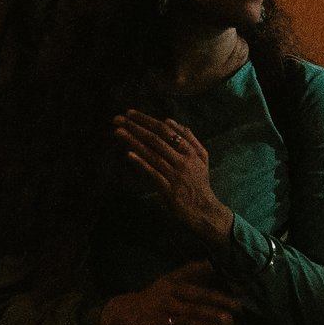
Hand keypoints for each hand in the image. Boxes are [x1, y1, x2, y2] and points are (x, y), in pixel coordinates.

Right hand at [100, 261, 238, 324]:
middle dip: (212, 312)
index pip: (199, 291)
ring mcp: (160, 318)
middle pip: (193, 306)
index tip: (237, 303)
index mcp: (174, 287)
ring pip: (182, 322)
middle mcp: (168, 301)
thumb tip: (214, 262)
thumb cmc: (155, 294)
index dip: (218, 297)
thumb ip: (192, 271)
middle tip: (231, 319)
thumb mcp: (171, 279)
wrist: (123, 309)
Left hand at [114, 111, 234, 245]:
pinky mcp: (170, 189)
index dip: (147, 120)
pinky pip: (154, 173)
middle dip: (136, 127)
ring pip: (153, 154)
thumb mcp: (201, 157)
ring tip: (118, 132)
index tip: (130, 113)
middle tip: (118, 119)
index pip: (166, 130)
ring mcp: (177, 175)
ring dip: (134, 141)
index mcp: (191, 151)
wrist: (205, 211)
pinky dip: (141, 163)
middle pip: (157, 139)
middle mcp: (185, 160)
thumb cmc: (199, 183)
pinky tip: (129, 155)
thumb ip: (189, 138)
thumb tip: (170, 121)